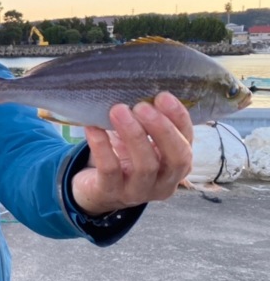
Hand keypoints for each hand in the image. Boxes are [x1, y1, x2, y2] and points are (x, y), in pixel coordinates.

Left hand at [70, 92, 192, 215]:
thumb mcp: (141, 140)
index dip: (178, 119)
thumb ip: (147, 121)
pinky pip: (109, 170)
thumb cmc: (124, 157)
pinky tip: (93, 127)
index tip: (163, 96)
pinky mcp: (111, 193)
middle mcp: (164, 182)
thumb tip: (141, 87)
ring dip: (133, 135)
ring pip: (144, 166)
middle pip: (175, 158)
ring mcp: (139, 192)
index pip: (187, 142)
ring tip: (118, 110)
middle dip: (161, 129)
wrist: (95, 188)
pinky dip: (102, 146)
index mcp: (176, 166)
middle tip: (142, 106)